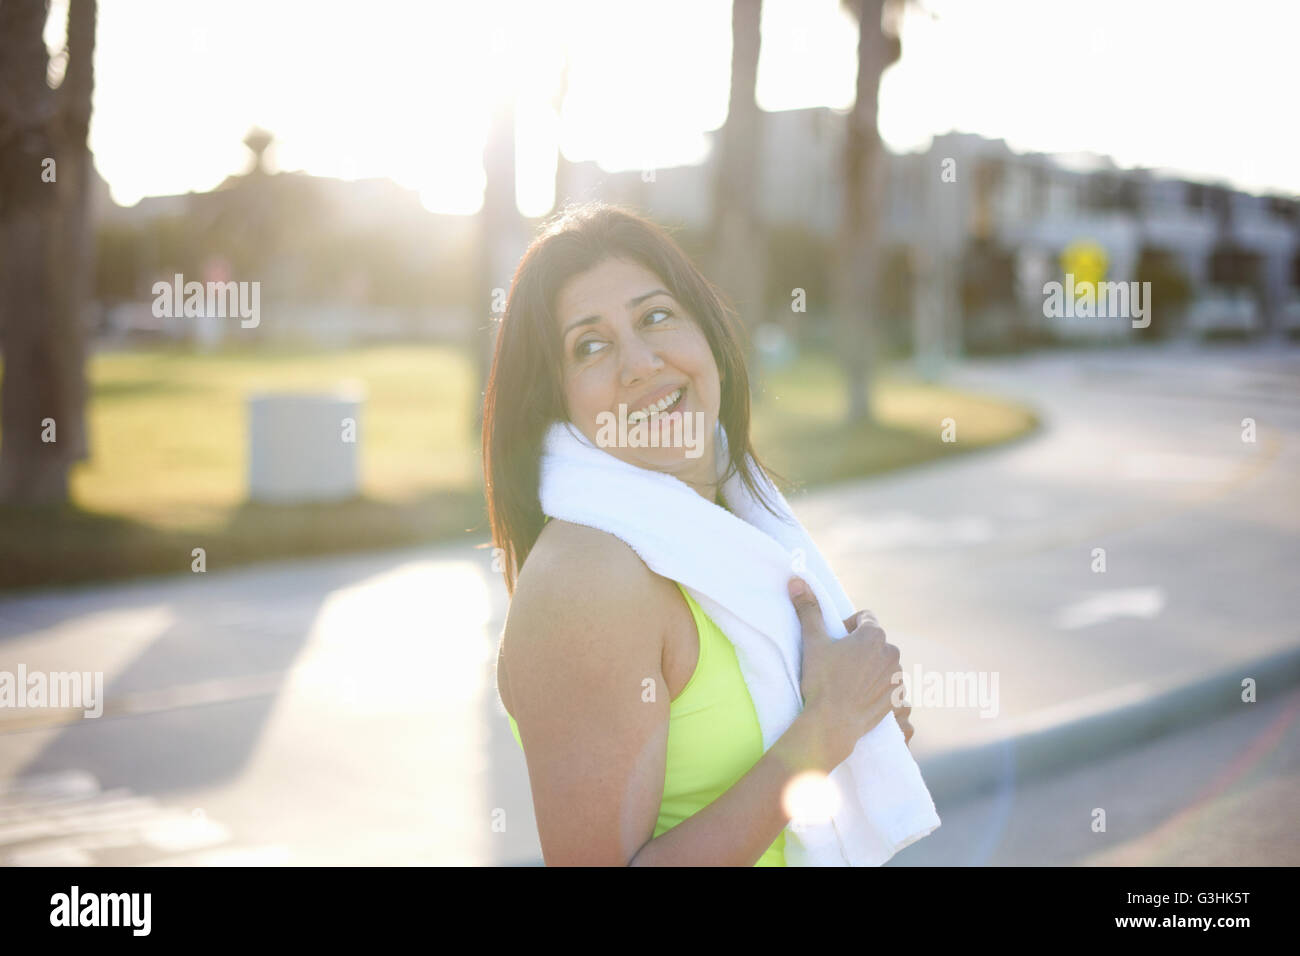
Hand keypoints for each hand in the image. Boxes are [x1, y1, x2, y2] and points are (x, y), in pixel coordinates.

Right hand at [790, 577, 906, 767]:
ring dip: (870, 667)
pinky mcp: (897, 699)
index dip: (848, 627)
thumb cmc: (822, 681)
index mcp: (874, 635)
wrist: (832, 724)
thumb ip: (808, 609)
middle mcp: (891, 653)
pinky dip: (878, 687)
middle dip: (860, 648)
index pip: (865, 618)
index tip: (835, 641)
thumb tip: (796, 579)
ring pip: (883, 663)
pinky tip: (859, 696)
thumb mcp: (813, 642)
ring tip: (848, 682)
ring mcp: (897, 677)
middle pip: (875, 641)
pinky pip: (890, 686)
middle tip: (838, 662)